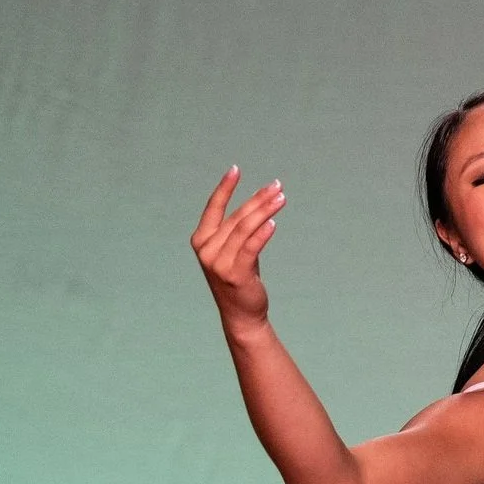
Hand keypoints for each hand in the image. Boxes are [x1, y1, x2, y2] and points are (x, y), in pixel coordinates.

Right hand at [191, 167, 284, 331]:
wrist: (242, 314)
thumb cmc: (240, 278)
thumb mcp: (235, 250)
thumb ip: (239, 231)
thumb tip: (259, 206)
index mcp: (201, 240)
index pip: (213, 208)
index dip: (224, 188)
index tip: (235, 169)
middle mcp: (206, 249)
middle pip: (236, 216)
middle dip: (258, 199)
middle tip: (277, 186)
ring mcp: (218, 263)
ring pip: (245, 229)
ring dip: (265, 211)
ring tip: (282, 198)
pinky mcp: (235, 273)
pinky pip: (250, 248)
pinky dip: (262, 233)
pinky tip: (274, 223)